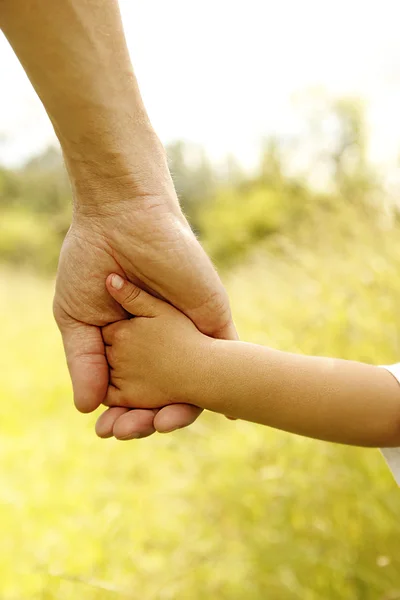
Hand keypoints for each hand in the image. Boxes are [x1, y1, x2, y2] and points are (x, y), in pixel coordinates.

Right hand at [53, 181, 236, 438]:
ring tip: (163, 424)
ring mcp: (186, 334)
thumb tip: (86, 410)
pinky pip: (226, 356)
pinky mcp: (211, 318)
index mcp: (127, 347)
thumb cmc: (92, 263)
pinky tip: (229, 409)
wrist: (121, 218)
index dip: (120, 415)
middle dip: (148, 419)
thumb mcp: (77, 318)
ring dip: (182, 410)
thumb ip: (84, 362)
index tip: (109, 432)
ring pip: (194, 384)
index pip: (127, 394)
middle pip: (161, 395)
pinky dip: (229, 383)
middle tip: (133, 431)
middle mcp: (159, 345)